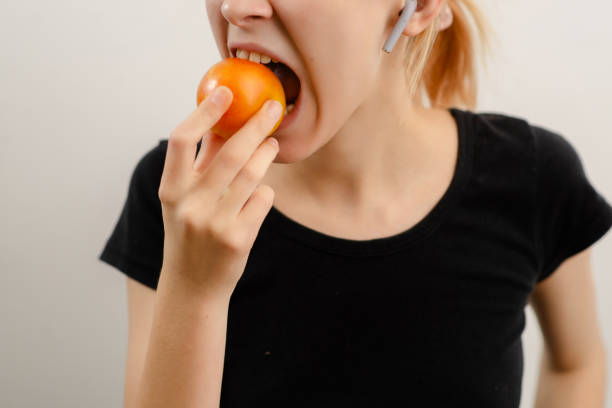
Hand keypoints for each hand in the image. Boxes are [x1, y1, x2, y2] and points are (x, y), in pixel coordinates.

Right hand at [158, 86, 282, 298]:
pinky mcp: (239, 239)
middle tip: (272, 108)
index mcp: (170, 191)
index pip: (181, 140)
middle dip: (256, 124)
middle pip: (229, 151)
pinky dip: (265, 191)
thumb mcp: (185, 200)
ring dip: (267, 152)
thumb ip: (202, 163)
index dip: (204, 112)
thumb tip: (223, 122)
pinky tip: (261, 193)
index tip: (225, 92)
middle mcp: (189, 205)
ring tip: (273, 143)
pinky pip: (263, 199)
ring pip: (253, 173)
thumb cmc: (191, 234)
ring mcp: (215, 223)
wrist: (193, 287)